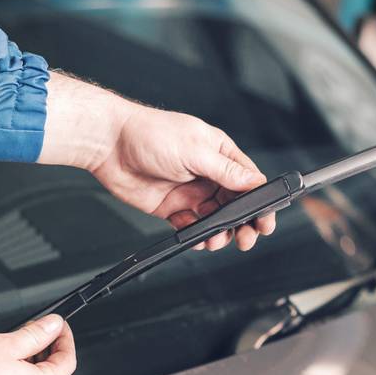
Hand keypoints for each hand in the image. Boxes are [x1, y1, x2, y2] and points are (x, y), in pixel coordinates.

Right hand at [0, 315, 75, 374]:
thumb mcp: (5, 343)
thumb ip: (34, 334)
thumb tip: (52, 326)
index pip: (68, 361)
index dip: (65, 339)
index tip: (58, 327)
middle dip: (52, 354)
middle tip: (42, 336)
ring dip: (36, 369)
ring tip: (20, 350)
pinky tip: (5, 371)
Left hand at [38, 70, 275, 251]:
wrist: (109, 145)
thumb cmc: (150, 134)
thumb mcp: (195, 150)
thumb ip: (226, 170)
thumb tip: (255, 182)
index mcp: (219, 153)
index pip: (249, 181)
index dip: (260, 202)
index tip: (265, 219)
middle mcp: (207, 173)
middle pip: (236, 204)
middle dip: (244, 222)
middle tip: (247, 238)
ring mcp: (190, 191)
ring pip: (215, 219)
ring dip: (220, 232)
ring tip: (217, 240)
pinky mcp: (171, 207)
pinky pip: (191, 226)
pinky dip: (197, 236)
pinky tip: (198, 239)